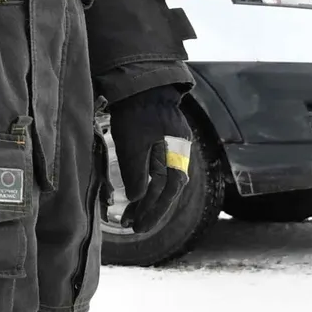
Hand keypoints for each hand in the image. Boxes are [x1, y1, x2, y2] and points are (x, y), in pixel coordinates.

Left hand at [108, 85, 194, 238]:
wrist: (142, 84)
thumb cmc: (136, 112)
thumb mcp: (132, 143)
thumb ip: (136, 172)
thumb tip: (137, 198)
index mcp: (176, 155)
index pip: (168, 191)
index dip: (153, 210)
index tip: (137, 226)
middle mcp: (179, 155)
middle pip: (168, 191)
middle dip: (150, 211)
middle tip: (133, 227)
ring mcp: (173, 150)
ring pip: (163, 183)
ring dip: (148, 201)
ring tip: (131, 218)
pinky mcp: (164, 145)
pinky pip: (159, 173)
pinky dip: (149, 187)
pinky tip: (138, 197)